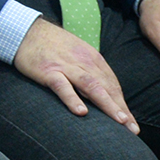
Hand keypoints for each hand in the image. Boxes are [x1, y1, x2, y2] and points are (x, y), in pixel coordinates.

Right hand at [13, 16, 136, 129]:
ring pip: (91, 86)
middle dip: (121, 109)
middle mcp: (83, 62)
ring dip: (107, 104)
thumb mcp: (76, 54)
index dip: (123, 105)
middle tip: (133, 129)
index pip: (112, 85)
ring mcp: (66, 67)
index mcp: (92, 59)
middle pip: (107, 87)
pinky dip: (72, 98)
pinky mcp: (48, 71)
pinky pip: (62, 86)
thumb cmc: (52, 45)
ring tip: (119, 121)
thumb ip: (89, 71)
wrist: (26, 30)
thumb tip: (103, 93)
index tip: (131, 124)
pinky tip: (81, 112)